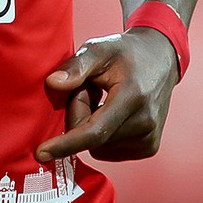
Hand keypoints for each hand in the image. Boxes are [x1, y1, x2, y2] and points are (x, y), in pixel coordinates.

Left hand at [36, 28, 178, 162]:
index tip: (42, 153)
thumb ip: (75, 66)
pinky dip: (102, 134)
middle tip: (90, 88)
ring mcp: (149, 139)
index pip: (94, 131)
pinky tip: (112, 112)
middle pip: (90, 137)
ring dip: (91, 125)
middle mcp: (145, 122)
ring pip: (97, 146)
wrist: (161, 59)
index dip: (66, 143)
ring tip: (105, 98)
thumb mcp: (98, 49)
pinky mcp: (148, 148)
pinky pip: (107, 150)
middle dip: (80, 114)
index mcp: (132, 97)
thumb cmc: (125, 53)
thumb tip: (52, 83)